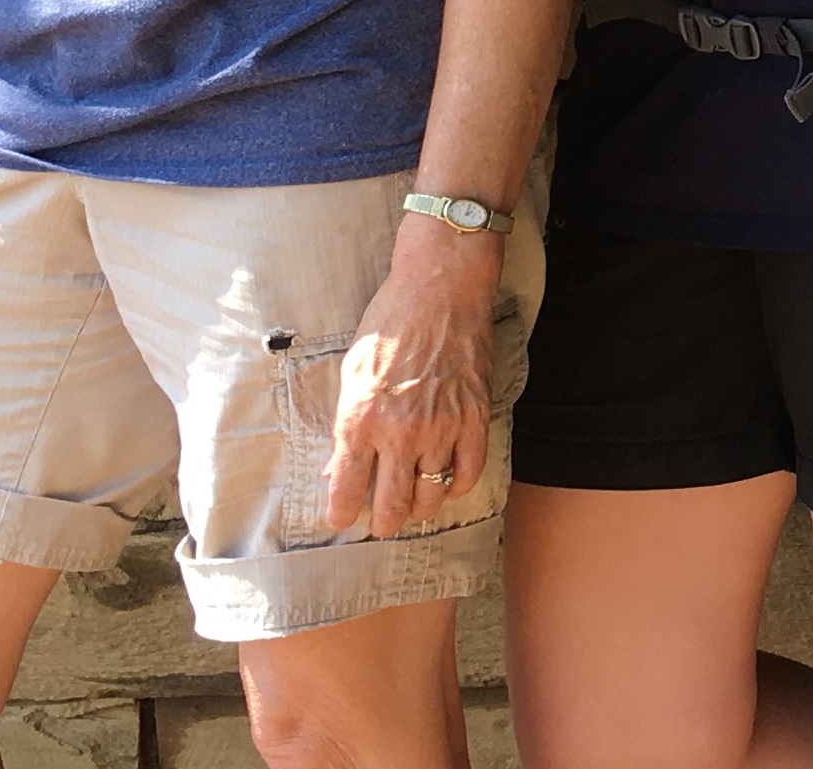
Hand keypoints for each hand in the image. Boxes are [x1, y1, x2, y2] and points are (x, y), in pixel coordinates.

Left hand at [321, 223, 500, 538]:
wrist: (441, 288)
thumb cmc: (389, 324)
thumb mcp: (351, 372)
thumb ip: (346, 424)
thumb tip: (337, 468)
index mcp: (360, 419)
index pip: (346, 492)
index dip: (341, 514)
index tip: (343, 517)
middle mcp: (400, 431)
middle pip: (391, 506)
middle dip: (382, 522)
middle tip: (382, 521)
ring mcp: (441, 427)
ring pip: (430, 497)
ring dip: (418, 507)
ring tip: (413, 504)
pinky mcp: (474, 417)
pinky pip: (468, 473)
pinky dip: (456, 487)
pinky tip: (446, 482)